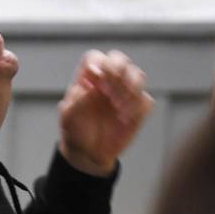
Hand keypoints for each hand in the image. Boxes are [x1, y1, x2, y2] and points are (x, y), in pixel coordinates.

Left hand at [58, 50, 153, 176]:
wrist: (89, 155)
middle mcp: (108, 82)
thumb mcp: (68, 117)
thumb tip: (91, 87)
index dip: (99, 62)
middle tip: (114, 85)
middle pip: (120, 60)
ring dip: (131, 87)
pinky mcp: (137, 110)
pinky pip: (146, 101)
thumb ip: (77, 100)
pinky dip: (139, 107)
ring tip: (119, 106)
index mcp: (89, 79)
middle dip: (119, 68)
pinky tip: (124, 120)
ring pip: (138, 75)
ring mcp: (125, 94)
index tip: (98, 77)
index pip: (96, 58)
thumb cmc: (75, 132)